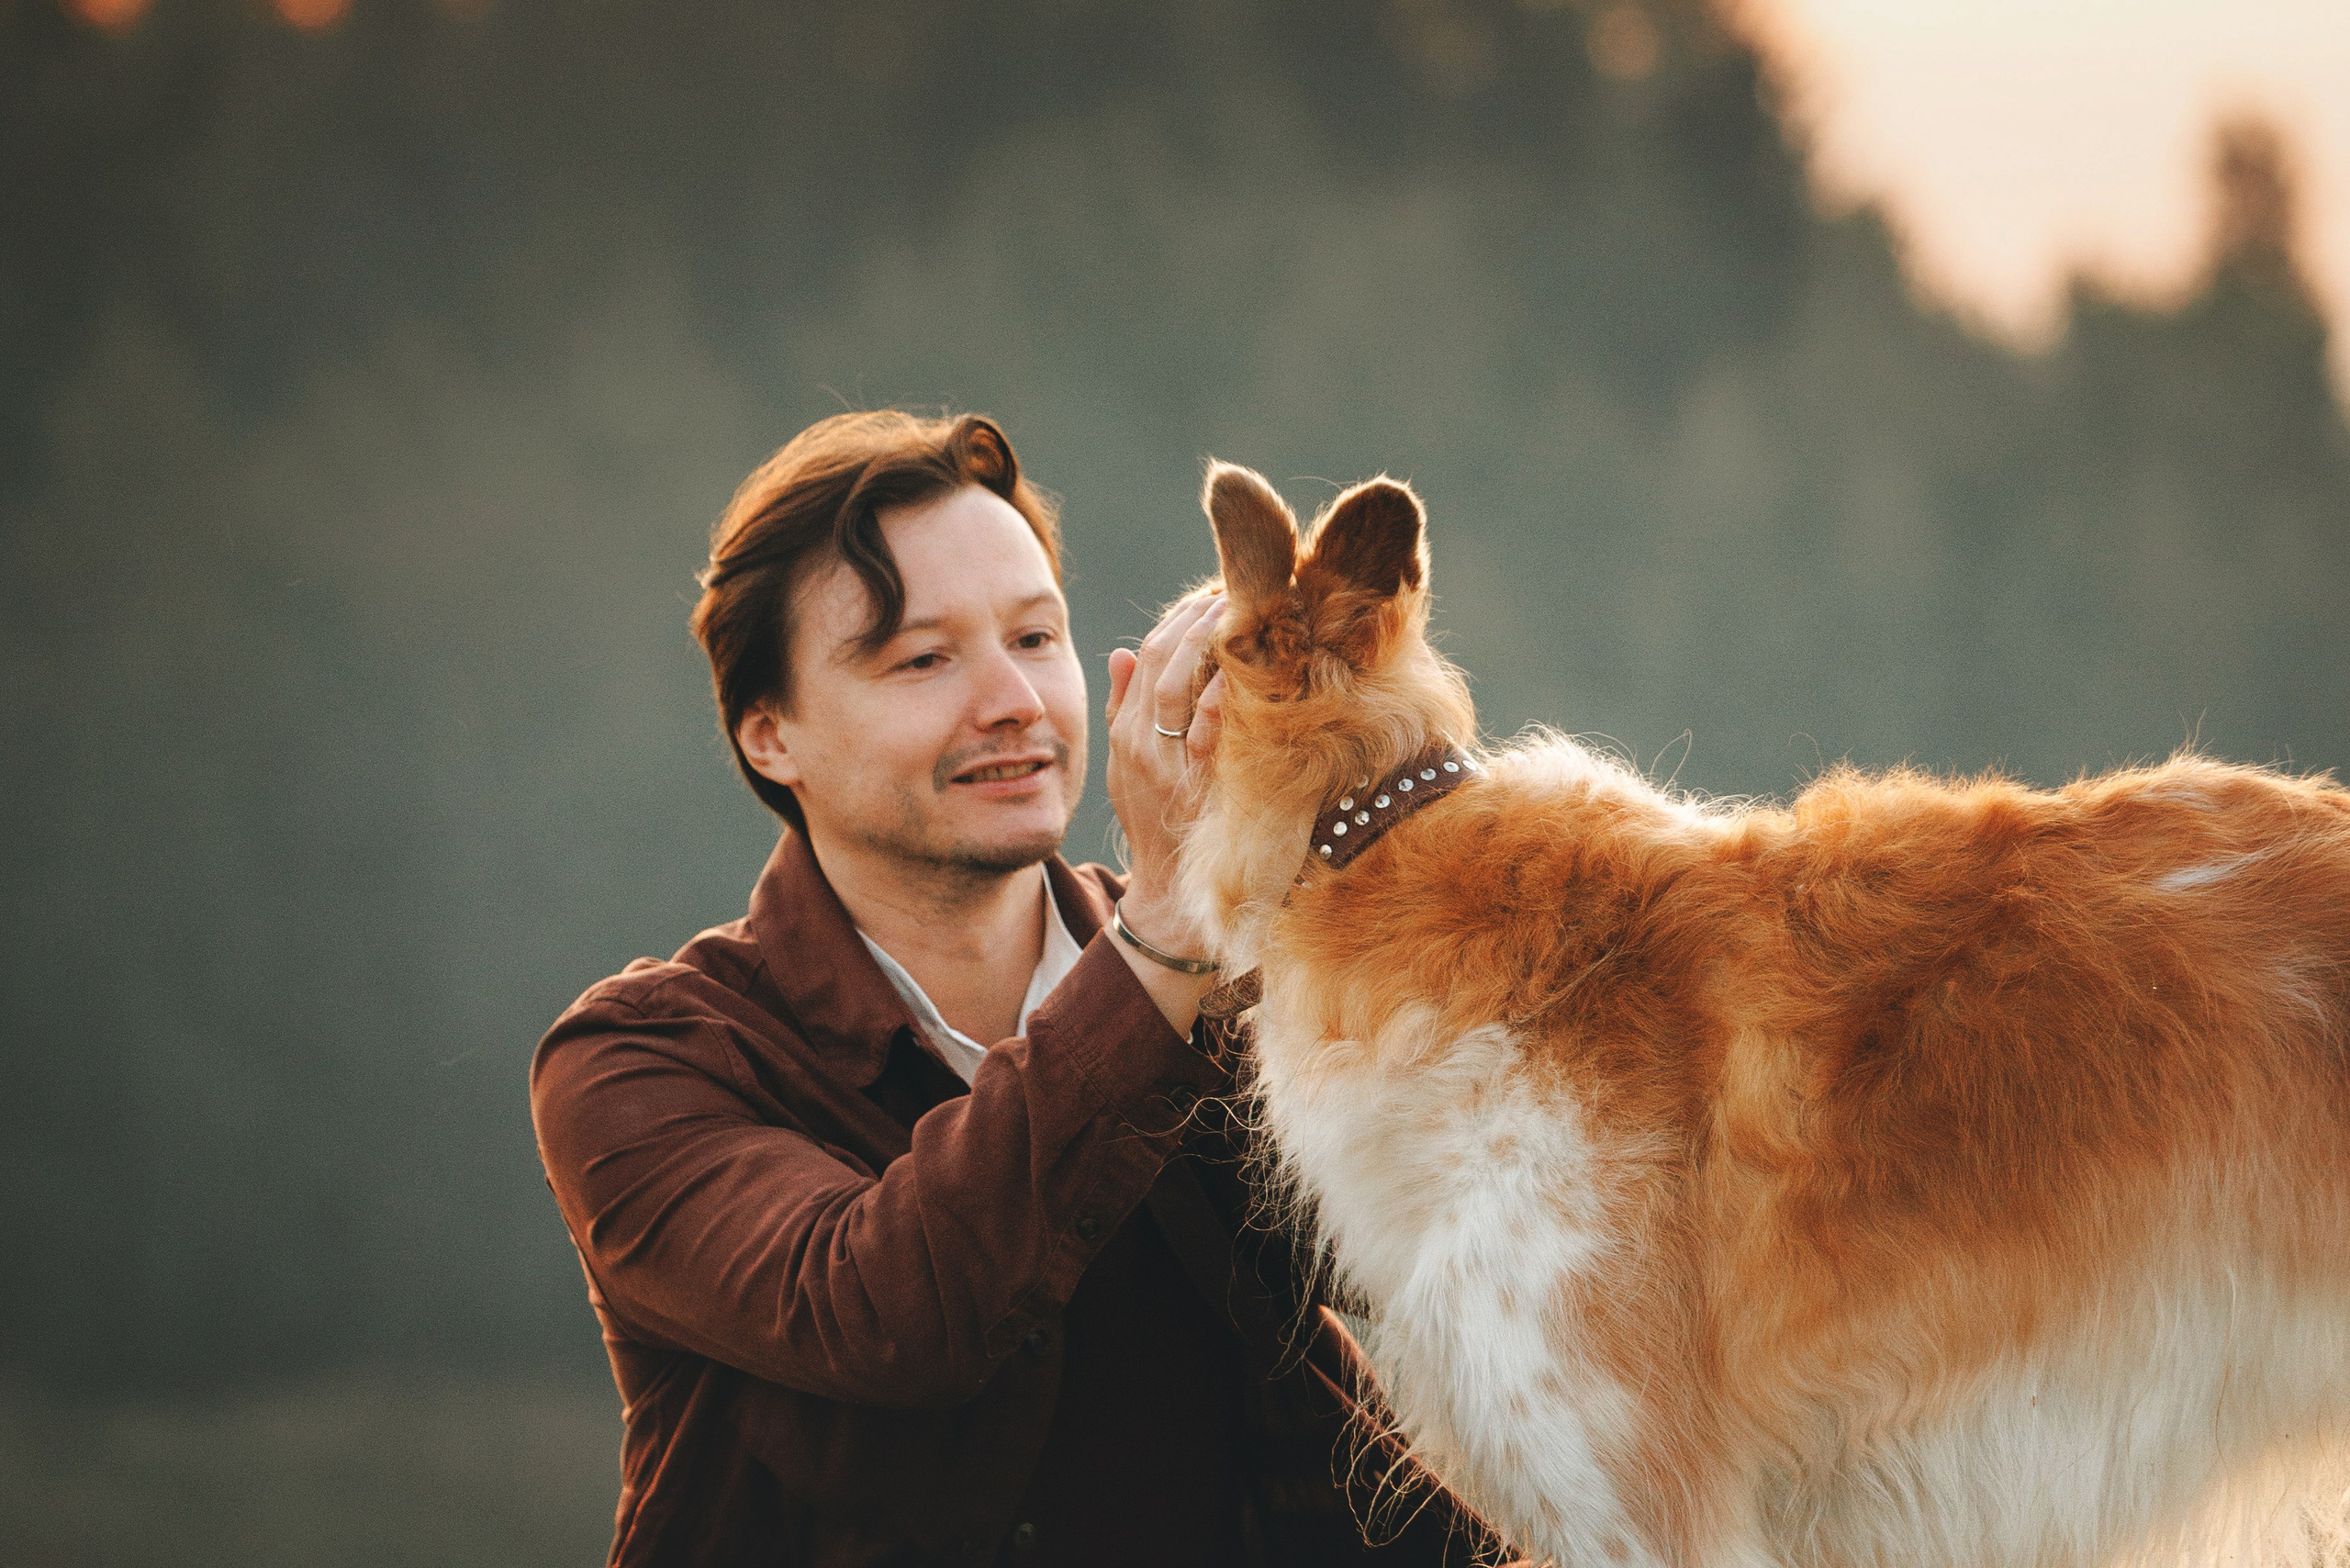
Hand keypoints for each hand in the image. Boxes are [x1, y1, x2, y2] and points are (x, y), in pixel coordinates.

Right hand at [1103, 593, 1227, 1026]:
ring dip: (1214, 641)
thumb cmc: (1154, 822)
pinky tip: (1250, 667)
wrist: (1168, 888)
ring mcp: (1168, 763)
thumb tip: (1120, 652)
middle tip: (1237, 590)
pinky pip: (1210, 727)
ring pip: (1181, 683)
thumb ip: (1123, 709)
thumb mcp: (1127, 767)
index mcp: (1126, 732)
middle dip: (1199, 617)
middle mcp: (1141, 742)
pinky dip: (1226, 691)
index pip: (1146, 655)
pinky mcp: (1198, 783)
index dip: (1178, 618)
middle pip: (1162, 658)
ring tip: (1247, 612)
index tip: (1212, 594)